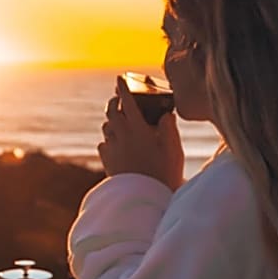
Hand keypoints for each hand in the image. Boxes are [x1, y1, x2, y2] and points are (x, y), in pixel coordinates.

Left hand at [98, 75, 184, 189]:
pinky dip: (109, 140)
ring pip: (106, 127)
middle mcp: (121, 136)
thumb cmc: (163, 174)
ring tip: (120, 121)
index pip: (128, 101)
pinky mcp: (107, 161)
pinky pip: (104, 144)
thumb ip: (169, 129)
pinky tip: (117, 144)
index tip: (120, 78)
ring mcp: (112, 149)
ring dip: (112, 121)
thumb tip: (165, 114)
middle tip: (119, 98)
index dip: (123, 88)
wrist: (143, 200)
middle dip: (114, 102)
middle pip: (111, 111)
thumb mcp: (173, 150)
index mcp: (137, 129)